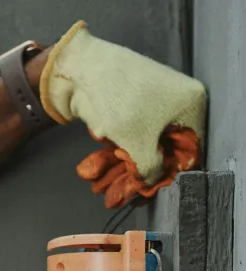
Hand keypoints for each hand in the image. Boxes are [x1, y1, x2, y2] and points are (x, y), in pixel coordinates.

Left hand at [40, 21, 205, 207]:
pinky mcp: (132, 105)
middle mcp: (178, 102)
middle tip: (123, 192)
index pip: (190, 149)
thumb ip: (150, 169)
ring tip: (104, 187)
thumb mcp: (139, 144)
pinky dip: (115, 152)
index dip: (170, 172)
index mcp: (192, 105)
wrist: (85, 71)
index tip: (150, 189)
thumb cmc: (120, 103)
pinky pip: (129, 135)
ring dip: (123, 166)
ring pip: (142, 143)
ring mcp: (154, 102)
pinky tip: (99, 171)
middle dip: (141, 171)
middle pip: (164, 147)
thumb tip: (152, 182)